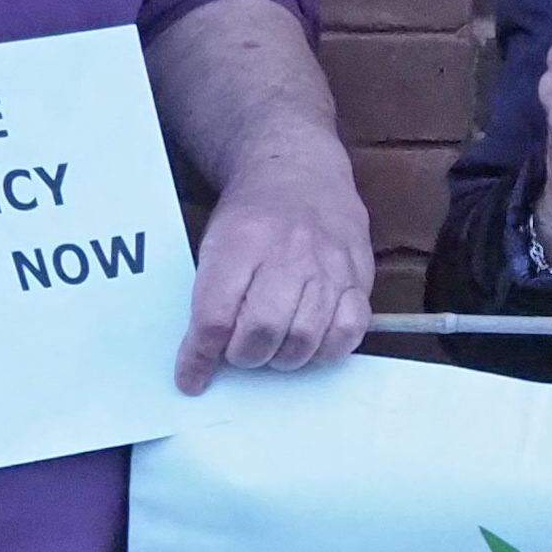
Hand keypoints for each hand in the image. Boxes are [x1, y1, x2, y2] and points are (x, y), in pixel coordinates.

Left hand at [180, 151, 371, 394]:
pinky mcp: (359, 276)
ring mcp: (329, 265)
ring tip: (273, 347)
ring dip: (282, 357)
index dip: (200, 357)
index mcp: (240, 243)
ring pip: (305, 337)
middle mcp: (288, 253)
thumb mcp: (215, 242)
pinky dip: (328, 348)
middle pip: (262, 330)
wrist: (300, 172)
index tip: (192, 378)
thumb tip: (203, 357)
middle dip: (244, 355)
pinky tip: (312, 343)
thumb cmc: (252, 216)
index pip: (215, 316)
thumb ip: (211, 296)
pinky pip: (351, 329)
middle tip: (241, 351)